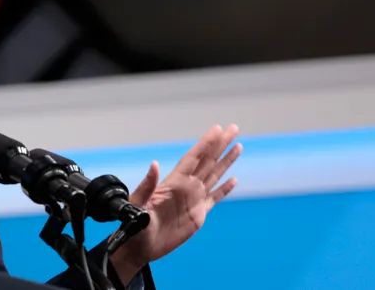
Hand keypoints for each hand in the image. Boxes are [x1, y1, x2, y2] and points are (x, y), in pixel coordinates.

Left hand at [111, 124, 242, 279]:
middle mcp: (186, 187)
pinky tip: (234, 180)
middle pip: (208, 161)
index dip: (206, 143)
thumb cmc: (136, 225)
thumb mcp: (138, 204)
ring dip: (226, 161)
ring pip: (214, 175)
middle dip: (220, 145)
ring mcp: (193, 199)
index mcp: (174, 182)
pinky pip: (214, 198)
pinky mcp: (198, 214)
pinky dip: (225, 189)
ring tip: (237, 146)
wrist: (142, 246)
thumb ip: (147, 185)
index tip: (217, 129)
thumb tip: (154, 164)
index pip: (194, 158)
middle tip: (233, 128)